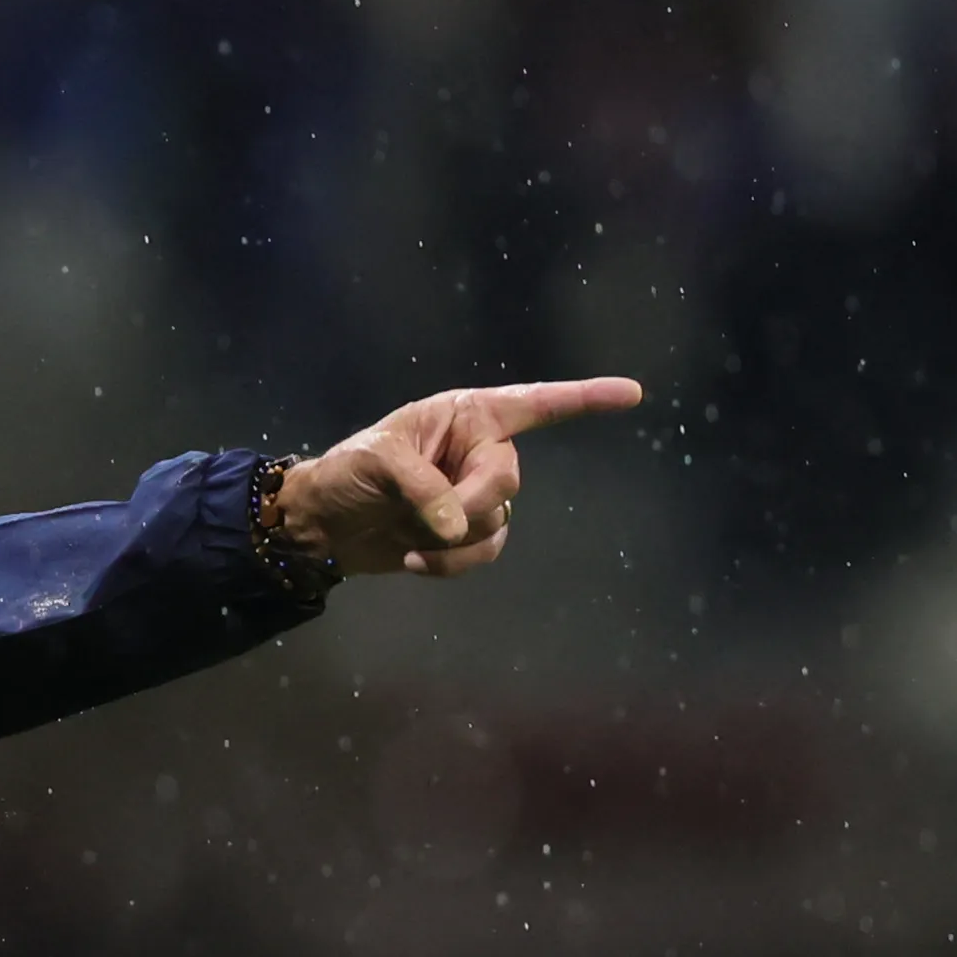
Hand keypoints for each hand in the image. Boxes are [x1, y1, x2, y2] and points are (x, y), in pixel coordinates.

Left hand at [274, 376, 643, 580]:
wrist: (324, 523)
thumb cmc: (348, 472)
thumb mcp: (376, 462)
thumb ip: (421, 487)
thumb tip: (457, 524)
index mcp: (467, 415)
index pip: (536, 404)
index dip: (584, 398)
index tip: (632, 393)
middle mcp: (480, 451)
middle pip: (506, 482)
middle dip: (467, 505)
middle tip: (423, 517)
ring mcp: (475, 495)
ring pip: (495, 523)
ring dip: (450, 540)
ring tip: (406, 534)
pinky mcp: (466, 534)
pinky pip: (483, 552)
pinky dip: (450, 563)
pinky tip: (414, 560)